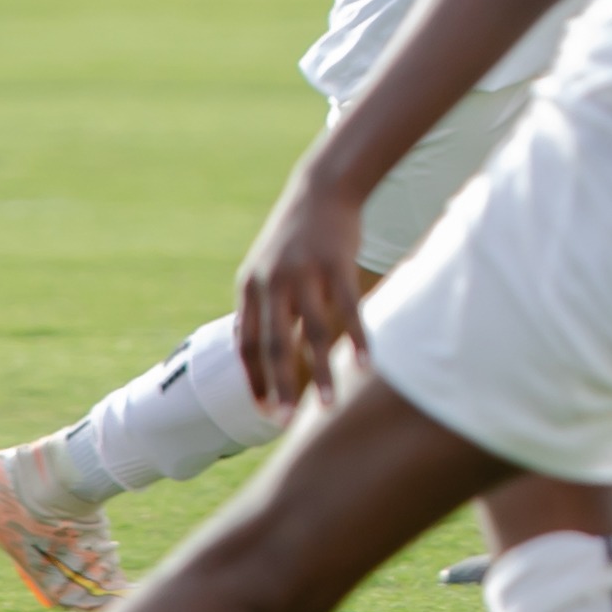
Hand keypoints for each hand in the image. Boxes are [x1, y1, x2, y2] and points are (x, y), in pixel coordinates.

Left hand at [233, 164, 370, 415]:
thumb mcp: (268, 268)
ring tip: (328, 404)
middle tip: (284, 422)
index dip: (254, 379)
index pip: (247, 343)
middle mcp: (272, 283)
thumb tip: (263, 351)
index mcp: (251, 287)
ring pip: (311, 334)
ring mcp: (303, 273)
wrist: (321, 189)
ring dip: (320, 372)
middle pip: (274, 345)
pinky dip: (357, 340)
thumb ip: (264, 307)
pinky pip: (347, 310)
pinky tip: (364, 365)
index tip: (264, 410)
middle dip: (280, 387)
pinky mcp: (335, 264)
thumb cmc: (297, 236)